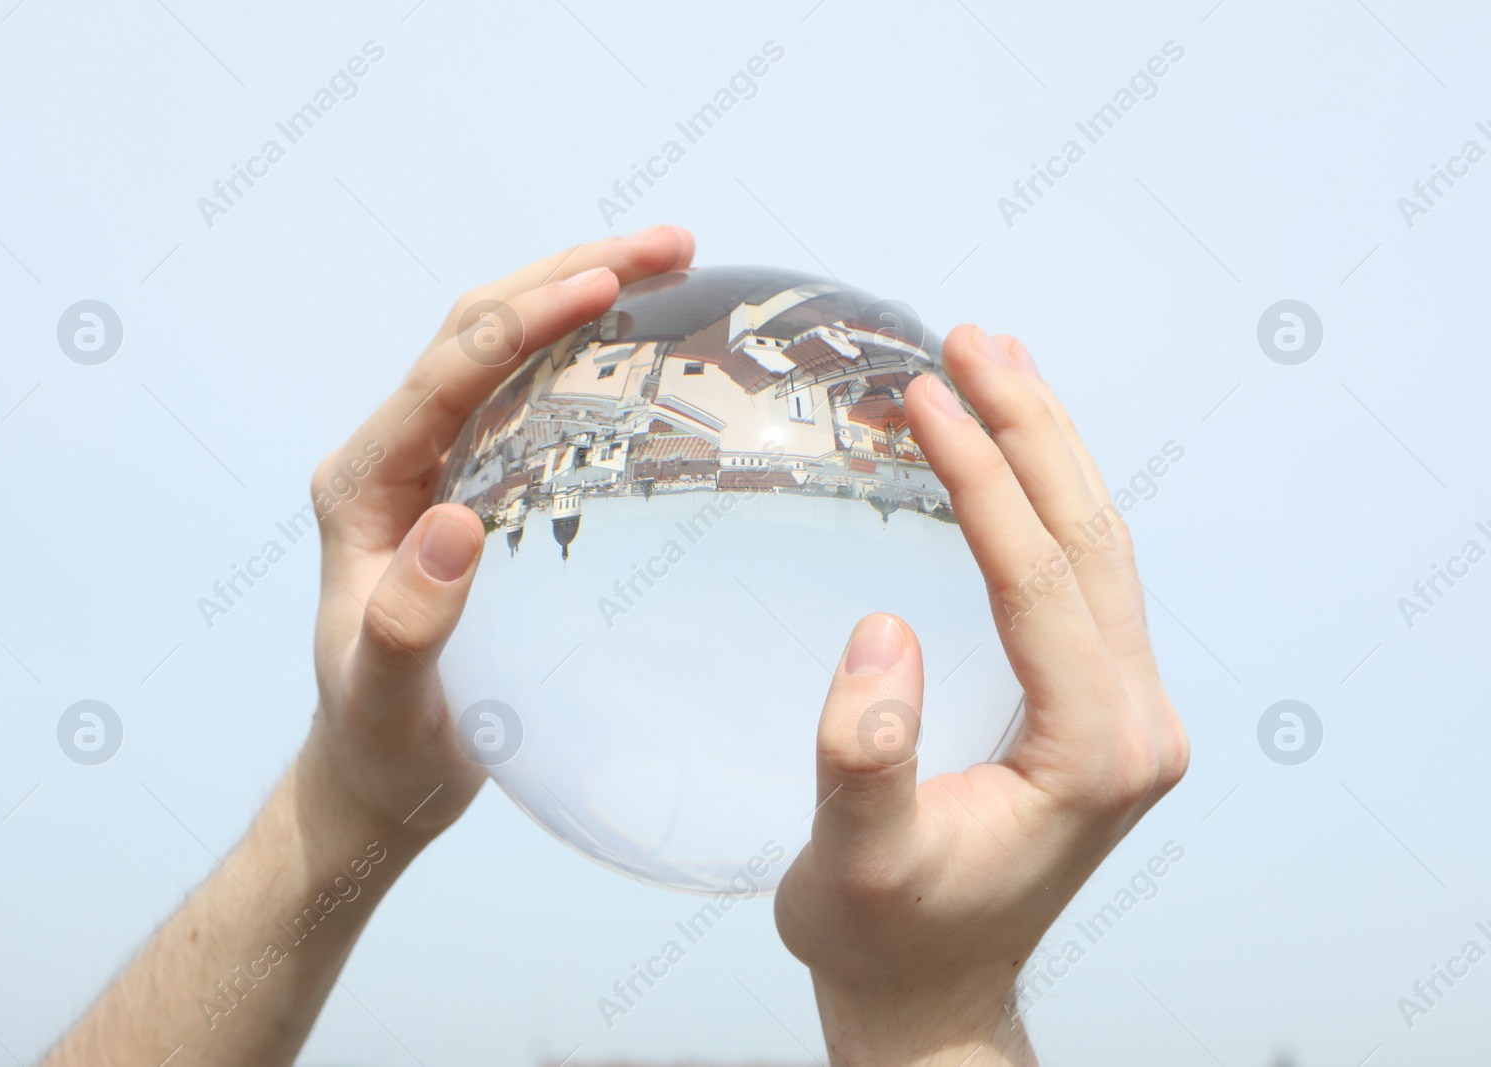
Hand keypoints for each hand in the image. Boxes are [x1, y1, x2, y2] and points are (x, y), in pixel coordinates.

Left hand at [298, 226, 695, 850]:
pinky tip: (649, 349)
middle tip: (673, 247)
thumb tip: (452, 526)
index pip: (447, 372)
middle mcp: (395, 457)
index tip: (609, 283)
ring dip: (582, 298)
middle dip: (569, 275)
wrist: (377, 771)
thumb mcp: (387, 699)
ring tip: (675, 268)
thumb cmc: (383, 745)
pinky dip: (589, 358)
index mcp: (363, 485)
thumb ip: (407, 623)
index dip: (526, 319)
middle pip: (478, 331)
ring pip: (506, 351)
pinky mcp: (473, 488)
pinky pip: (532, 399)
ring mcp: (434, 467)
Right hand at [774, 326, 1188, 1064]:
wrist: (930, 994)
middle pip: (1092, 541)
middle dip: (1032, 430)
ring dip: (1047, 450)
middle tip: (970, 342)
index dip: (982, 479)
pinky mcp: (1099, 705)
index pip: (1040, 579)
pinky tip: (1012, 457)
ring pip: (1100, 548)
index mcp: (1092, 755)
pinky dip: (1045, 501)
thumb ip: (867, 760)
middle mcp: (1133, 723)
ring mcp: (1126, 712)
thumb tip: (882, 637)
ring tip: (993, 363)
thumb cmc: (891, 937)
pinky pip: (1084, 577)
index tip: (924, 398)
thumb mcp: (857, 865)